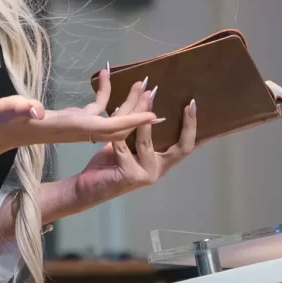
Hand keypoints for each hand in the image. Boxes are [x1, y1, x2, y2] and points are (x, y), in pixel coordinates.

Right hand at [0, 76, 161, 150]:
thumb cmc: (5, 120)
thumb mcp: (11, 110)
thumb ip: (22, 108)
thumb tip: (35, 111)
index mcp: (70, 127)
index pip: (107, 128)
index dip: (131, 123)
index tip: (153, 117)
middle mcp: (79, 129)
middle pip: (116, 125)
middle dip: (137, 113)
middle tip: (155, 95)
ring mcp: (76, 125)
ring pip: (109, 117)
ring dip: (125, 103)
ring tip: (140, 83)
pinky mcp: (71, 119)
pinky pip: (95, 109)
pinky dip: (103, 93)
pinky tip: (104, 74)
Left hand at [72, 81, 197, 207]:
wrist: (88, 187)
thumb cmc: (109, 165)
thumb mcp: (128, 145)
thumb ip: (139, 132)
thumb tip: (148, 102)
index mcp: (162, 162)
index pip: (186, 145)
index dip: (191, 126)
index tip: (193, 104)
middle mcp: (158, 169)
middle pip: (178, 145)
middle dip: (179, 120)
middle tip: (176, 99)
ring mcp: (147, 174)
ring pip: (145, 140)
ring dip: (141, 116)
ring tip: (140, 94)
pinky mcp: (132, 175)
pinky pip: (123, 146)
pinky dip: (116, 130)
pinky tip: (113, 112)